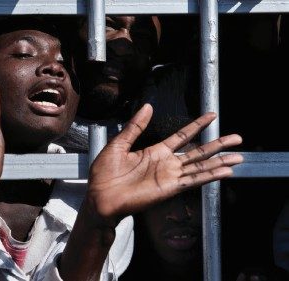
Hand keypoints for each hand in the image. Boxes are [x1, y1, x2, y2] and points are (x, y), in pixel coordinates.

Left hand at [86, 104, 242, 225]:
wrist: (100, 197)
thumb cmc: (105, 174)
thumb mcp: (119, 144)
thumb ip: (136, 127)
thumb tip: (148, 106)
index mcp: (154, 151)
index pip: (181, 136)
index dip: (197, 126)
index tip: (212, 116)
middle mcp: (166, 163)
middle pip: (197, 151)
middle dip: (217, 144)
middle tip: (237, 137)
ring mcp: (169, 176)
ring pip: (200, 166)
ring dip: (219, 161)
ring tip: (238, 156)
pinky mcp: (169, 188)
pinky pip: (193, 180)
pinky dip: (209, 176)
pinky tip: (225, 172)